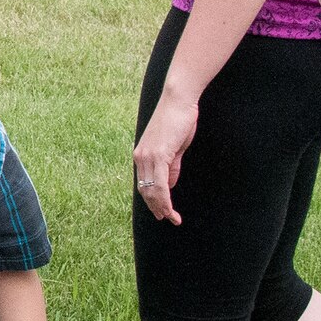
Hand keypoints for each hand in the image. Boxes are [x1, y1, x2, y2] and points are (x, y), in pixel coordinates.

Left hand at [133, 86, 198, 224]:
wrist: (178, 100)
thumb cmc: (179, 120)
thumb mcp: (174, 147)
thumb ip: (171, 166)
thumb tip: (170, 184)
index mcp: (142, 155)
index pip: (144, 184)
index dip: (153, 201)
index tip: (162, 213)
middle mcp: (140, 157)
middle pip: (145, 191)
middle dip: (157, 208)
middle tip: (168, 220)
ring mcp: (147, 156)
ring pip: (152, 190)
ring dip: (161, 207)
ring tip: (171, 218)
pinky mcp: (158, 154)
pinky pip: (160, 183)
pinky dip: (164, 199)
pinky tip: (169, 208)